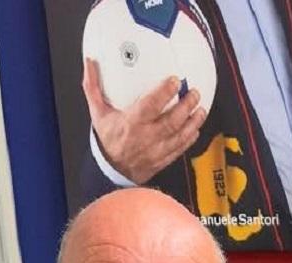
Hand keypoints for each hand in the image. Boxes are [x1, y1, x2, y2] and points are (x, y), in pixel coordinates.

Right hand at [82, 57, 207, 184]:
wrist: (112, 168)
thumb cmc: (108, 140)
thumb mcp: (98, 112)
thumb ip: (93, 87)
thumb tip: (90, 64)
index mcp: (131, 123)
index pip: (151, 106)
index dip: (164, 93)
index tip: (173, 81)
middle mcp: (147, 137)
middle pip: (172, 120)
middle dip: (186, 105)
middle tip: (194, 93)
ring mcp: (158, 149)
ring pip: (181, 135)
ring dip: (194, 122)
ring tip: (201, 109)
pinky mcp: (165, 158)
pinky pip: (182, 148)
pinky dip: (191, 138)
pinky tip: (196, 128)